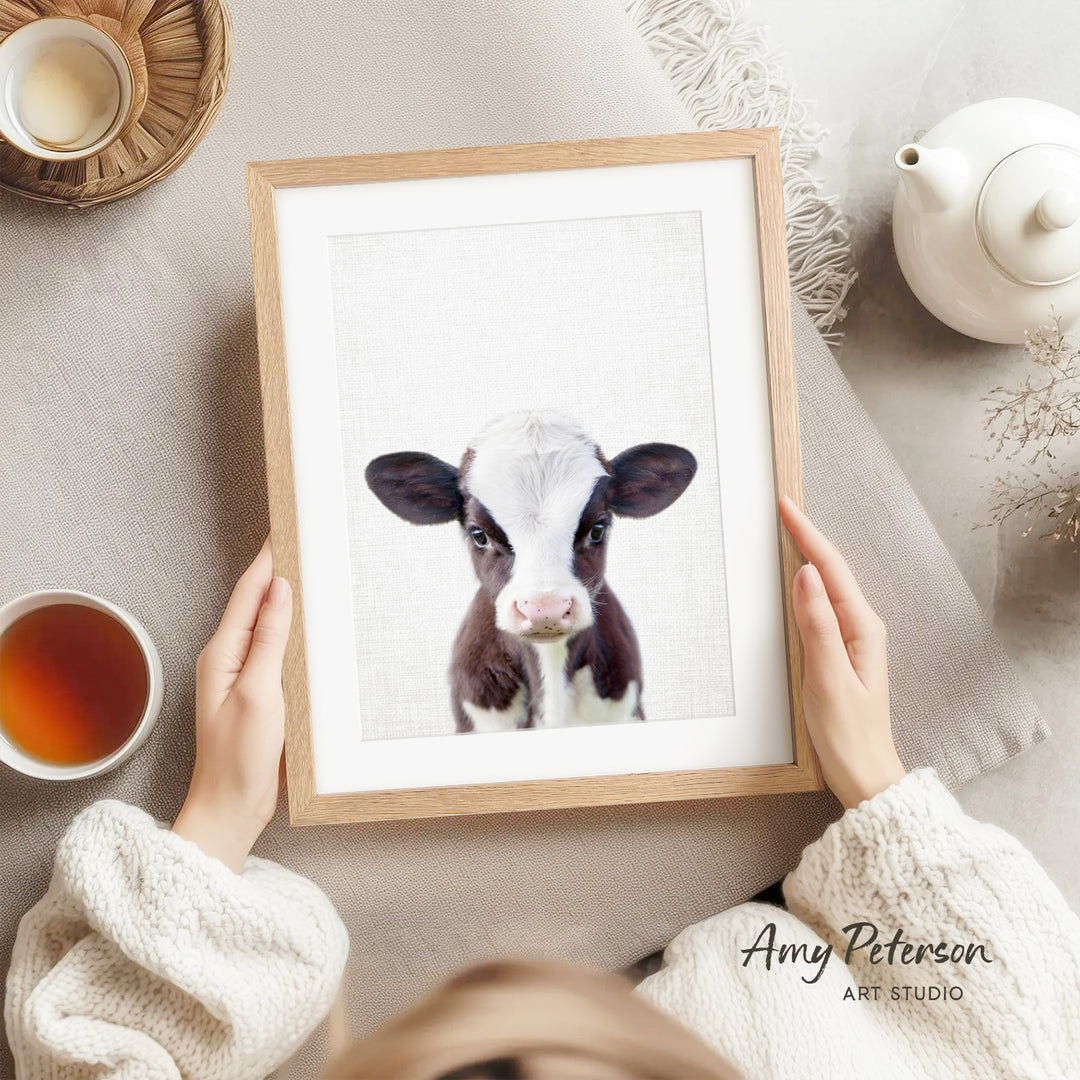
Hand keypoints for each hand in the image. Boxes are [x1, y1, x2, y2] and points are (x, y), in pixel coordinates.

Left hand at [172, 539, 292, 870]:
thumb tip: (279, 589)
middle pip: (256, 602)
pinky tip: (309, 624)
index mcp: (222, 653)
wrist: (231, 809)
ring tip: (310, 570)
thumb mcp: (259, 692)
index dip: (268, 558)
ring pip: (267, 624)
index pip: (249, 592)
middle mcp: (229, 659)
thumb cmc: (238, 759)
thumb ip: (269, 639)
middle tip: (304, 539)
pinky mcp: (259, 693)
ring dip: (286, 597)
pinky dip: (292, 629)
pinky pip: (275, 649)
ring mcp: (243, 676)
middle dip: (278, 569)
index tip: (286, 528)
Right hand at [779, 496, 904, 809]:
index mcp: (861, 628)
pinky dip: (807, 584)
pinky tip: (796, 579)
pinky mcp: (840, 652)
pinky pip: (822, 606)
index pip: (831, 569)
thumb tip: (807, 576)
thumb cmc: (848, 734)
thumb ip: (817, 626)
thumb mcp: (828, 678)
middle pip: (832, 569)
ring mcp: (852, 639)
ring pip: (827, 585)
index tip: (786, 506)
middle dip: (807, 536)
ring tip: (788, 531)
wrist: (865, 775)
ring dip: (808, 556)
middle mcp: (861, 628)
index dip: (807, 535)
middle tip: (783, 508)